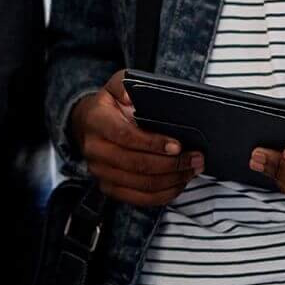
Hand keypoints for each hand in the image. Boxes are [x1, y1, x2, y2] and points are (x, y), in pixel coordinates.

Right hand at [69, 71, 202, 206]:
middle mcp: (95, 150)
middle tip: (196, 158)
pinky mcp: (109, 187)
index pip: (126, 137)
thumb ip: (124, 85)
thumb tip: (132, 96)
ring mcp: (101, 172)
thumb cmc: (110, 104)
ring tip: (193, 169)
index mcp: (97, 122)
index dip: (153, 143)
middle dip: (171, 164)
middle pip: (137, 164)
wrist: (88, 124)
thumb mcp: (116, 85)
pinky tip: (179, 183)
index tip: (177, 145)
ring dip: (172, 180)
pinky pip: (139, 199)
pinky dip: (163, 194)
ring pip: (141, 184)